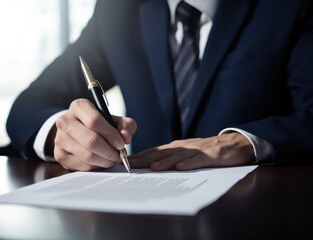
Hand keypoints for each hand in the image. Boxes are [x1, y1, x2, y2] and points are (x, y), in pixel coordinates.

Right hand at [51, 99, 136, 170]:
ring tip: (112, 159)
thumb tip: (126, 138)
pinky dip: (95, 167)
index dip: (111, 135)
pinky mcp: (59, 155)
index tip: (121, 144)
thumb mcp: (115, 120)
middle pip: (91, 141)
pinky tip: (100, 162)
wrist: (78, 131)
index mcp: (79, 106)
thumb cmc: (100, 124)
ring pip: (87, 156)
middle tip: (118, 156)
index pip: (95, 121)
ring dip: (104, 161)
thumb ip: (126, 126)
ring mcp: (59, 138)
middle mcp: (65, 120)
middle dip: (109, 152)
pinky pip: (81, 166)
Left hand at [129, 132, 254, 170]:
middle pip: (162, 153)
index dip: (140, 156)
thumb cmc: (207, 150)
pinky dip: (189, 163)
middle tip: (131, 165)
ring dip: (165, 162)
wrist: (232, 144)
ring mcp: (196, 150)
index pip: (155, 151)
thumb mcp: (187, 153)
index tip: (126, 162)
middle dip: (146, 159)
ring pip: (178, 156)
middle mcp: (183, 147)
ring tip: (153, 167)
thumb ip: (172, 158)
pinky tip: (180, 168)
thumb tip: (152, 165)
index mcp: (176, 147)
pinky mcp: (210, 156)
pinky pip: (198, 160)